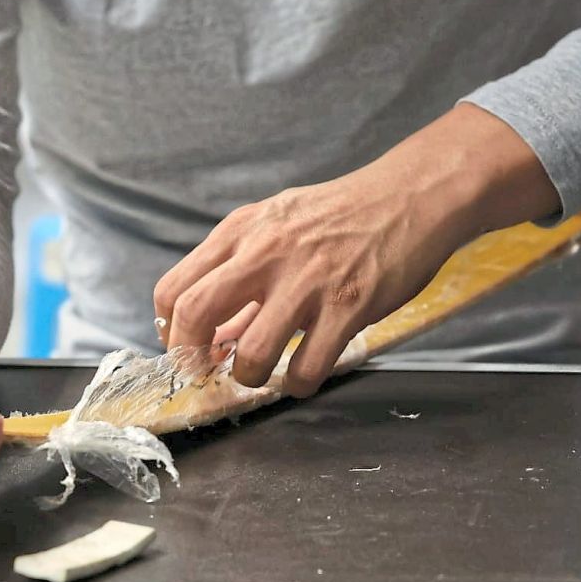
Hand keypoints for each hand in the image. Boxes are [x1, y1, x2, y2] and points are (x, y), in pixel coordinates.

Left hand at [154, 104, 559, 397]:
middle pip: (195, 313)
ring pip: (251, 353)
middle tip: (208, 372)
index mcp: (240, 232)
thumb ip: (239, 276)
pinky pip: (307, 368)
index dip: (170, 330)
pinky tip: (303, 375)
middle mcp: (265, 253)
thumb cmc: (339, 215)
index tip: (186, 348)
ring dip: (250, 377)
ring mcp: (307, 281)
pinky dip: (298, 385)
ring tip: (263, 374)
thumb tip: (212, 335)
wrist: (409, 197)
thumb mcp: (276, 227)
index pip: (174, 288)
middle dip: (192, 357)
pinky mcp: (348, 306)